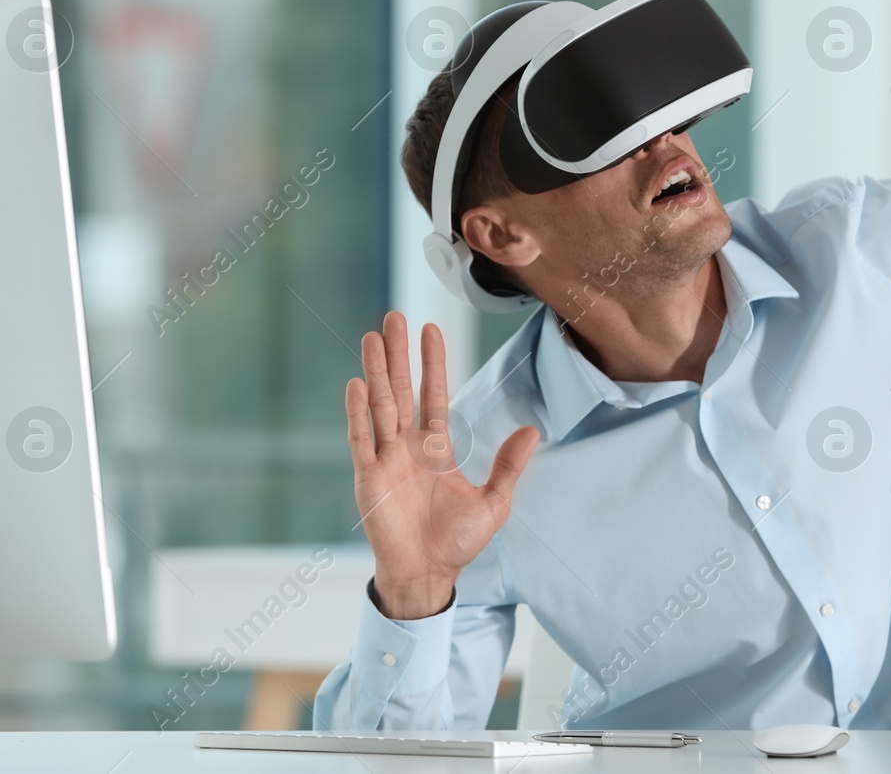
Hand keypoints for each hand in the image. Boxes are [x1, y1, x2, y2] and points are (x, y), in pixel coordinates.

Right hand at [345, 312, 539, 619]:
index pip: (433, 395)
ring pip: (380, 406)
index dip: (432, 363)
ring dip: (377, 371)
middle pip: (401, 390)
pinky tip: (357, 385)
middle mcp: (408, 447)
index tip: (430, 329)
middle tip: (393, 316)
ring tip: (372, 337)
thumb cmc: (456, 542)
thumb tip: (533, 431)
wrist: (428, 575)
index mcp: (436, 449)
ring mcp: (386, 460)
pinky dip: (358, 414)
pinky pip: (362, 440)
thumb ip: (508, 466)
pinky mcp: (369, 478)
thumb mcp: (493, 503)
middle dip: (398, 354)